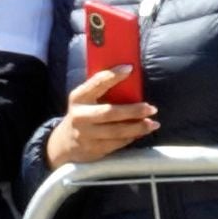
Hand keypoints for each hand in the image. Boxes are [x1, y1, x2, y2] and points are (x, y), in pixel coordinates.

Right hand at [44, 67, 159, 169]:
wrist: (64, 143)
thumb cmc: (84, 113)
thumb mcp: (86, 99)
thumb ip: (102, 88)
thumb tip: (131, 72)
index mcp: (79, 97)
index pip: (97, 82)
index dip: (113, 75)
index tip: (130, 68)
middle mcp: (80, 116)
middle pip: (109, 112)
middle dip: (132, 111)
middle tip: (151, 108)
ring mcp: (85, 135)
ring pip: (116, 132)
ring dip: (137, 128)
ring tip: (153, 124)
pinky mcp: (93, 150)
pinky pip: (116, 144)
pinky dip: (131, 138)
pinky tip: (141, 133)